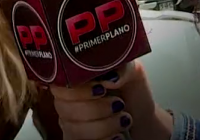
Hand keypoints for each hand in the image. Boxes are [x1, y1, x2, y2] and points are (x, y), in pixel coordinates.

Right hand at [48, 60, 173, 139]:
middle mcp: (66, 101)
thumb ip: (120, 66)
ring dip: (104, 126)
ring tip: (123, 118)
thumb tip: (110, 76)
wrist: (141, 116)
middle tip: (118, 104)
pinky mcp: (77, 138)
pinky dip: (103, 139)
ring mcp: (70, 122)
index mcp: (73, 79)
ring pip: (72, 128)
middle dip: (95, 108)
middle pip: (62, 107)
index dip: (77, 89)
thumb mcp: (131, 70)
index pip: (58, 83)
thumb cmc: (131, 92)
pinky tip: (116, 135)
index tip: (101, 89)